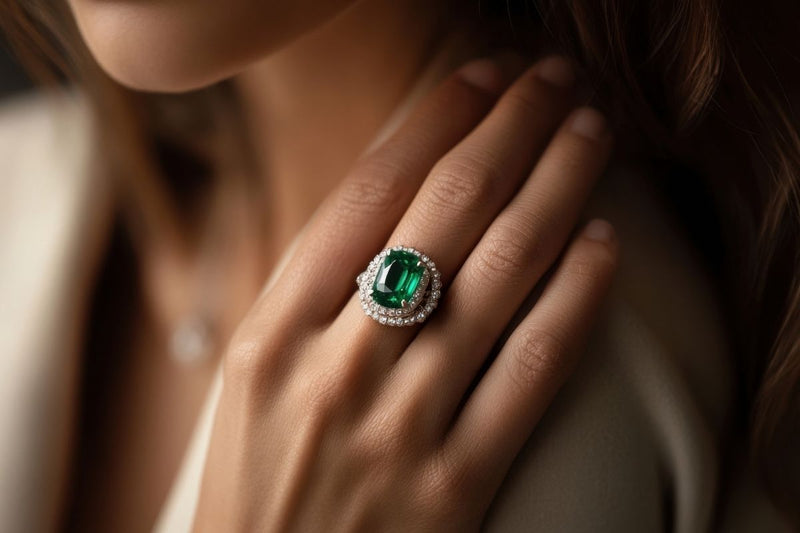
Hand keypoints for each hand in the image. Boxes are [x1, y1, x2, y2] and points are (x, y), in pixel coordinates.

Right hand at [193, 55, 617, 531]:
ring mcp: (398, 430)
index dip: (432, 122)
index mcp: (272, 334)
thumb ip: (314, 296)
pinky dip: (574, 299)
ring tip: (589, 135)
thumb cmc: (257, 482)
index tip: (479, 78)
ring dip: (556, 191)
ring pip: (498, 278)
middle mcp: (334, 370)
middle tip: (551, 84)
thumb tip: (396, 205)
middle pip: (443, 216)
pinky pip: (531, 371)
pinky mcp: (455, 488)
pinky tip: (603, 245)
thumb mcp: (254, 378)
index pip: (366, 194)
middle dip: (509, 131)